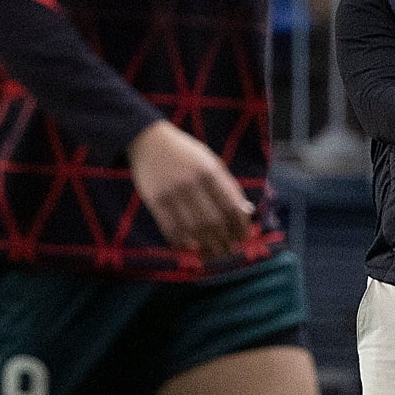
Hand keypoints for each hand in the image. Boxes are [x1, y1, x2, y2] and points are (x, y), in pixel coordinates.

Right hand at [129, 121, 253, 258]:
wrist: (149, 141)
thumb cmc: (186, 153)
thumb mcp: (211, 162)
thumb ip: (228, 185)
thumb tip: (245, 212)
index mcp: (210, 172)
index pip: (231, 205)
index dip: (240, 225)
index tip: (244, 237)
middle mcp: (192, 183)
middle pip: (213, 221)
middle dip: (224, 240)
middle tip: (230, 250)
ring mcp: (172, 193)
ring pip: (193, 228)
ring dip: (206, 246)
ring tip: (214, 254)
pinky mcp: (155, 201)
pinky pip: (170, 229)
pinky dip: (182, 243)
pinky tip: (190, 249)